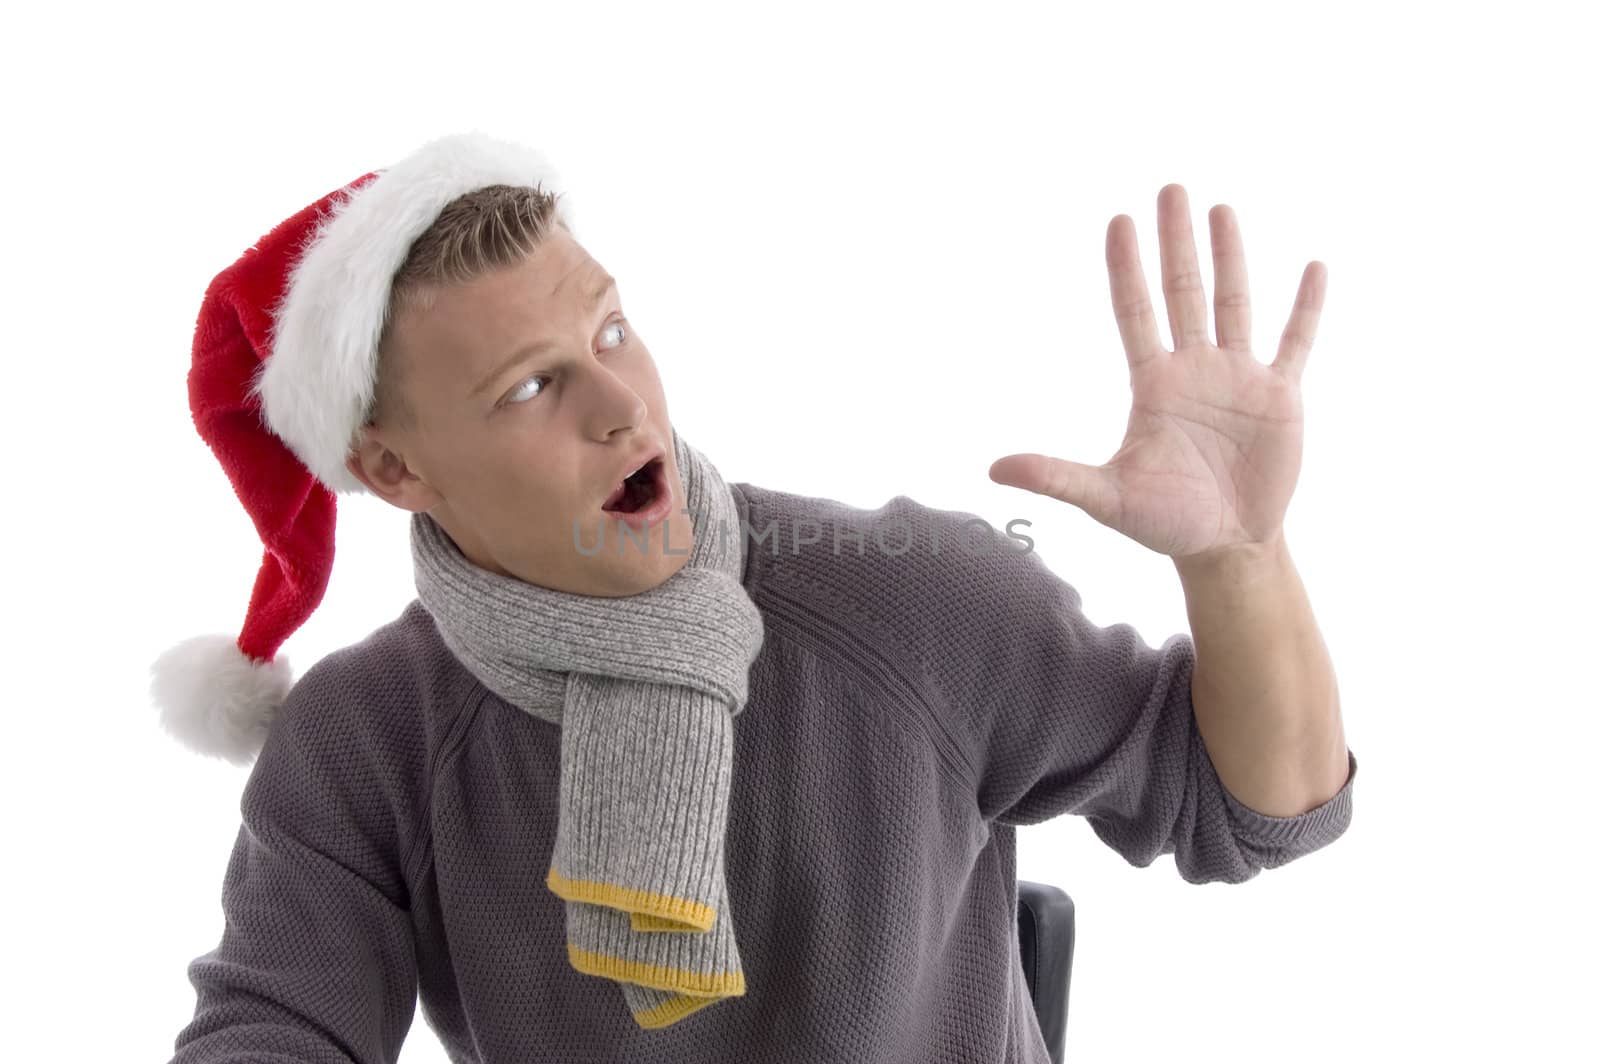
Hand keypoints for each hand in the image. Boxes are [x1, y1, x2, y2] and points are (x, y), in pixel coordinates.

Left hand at [989, 184, 1325, 564]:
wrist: (1224, 546)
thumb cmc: (1164, 521)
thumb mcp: (1108, 499)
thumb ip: (1057, 477)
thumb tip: (994, 470)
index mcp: (1152, 384)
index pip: (1134, 312)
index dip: (1125, 268)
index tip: (1118, 221)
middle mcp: (1194, 369)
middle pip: (1182, 292)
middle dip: (1175, 242)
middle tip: (1169, 188)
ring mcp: (1239, 378)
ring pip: (1235, 303)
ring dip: (1231, 256)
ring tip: (1221, 208)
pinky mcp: (1280, 396)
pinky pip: (1295, 341)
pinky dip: (1306, 307)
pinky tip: (1313, 267)